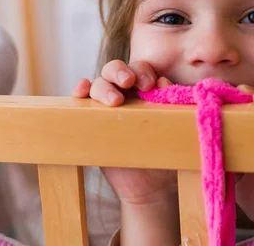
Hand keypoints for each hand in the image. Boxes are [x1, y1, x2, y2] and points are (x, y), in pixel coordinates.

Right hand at [72, 60, 176, 205]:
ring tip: (115, 101)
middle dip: (121, 71)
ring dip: (103, 87)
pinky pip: (81, 101)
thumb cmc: (166, 151)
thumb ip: (171, 105)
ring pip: (98, 84)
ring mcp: (105, 106)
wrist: (152, 183)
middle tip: (129, 81)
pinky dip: (80, 91)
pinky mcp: (90, 119)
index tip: (151, 84)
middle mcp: (124, 94)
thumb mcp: (173, 127)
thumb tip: (164, 83)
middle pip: (115, 70)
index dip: (143, 71)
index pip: (140, 70)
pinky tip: (82, 91)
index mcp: (145, 90)